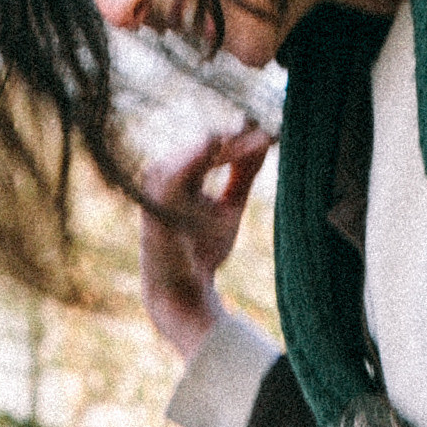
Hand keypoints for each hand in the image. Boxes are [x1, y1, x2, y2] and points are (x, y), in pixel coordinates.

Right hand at [138, 128, 272, 366]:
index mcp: (177, 171)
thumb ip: (242, 176)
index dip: (242, 140)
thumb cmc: (202, 252)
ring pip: (198, 154)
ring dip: (229, 147)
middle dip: (239, 140)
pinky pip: (178, 170)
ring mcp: (156, 182)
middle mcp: (163, 171)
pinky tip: (215, 142)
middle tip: (270, 136)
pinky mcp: (155, 198)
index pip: (214, 148)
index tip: (272, 133)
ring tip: (260, 141)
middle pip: (208, 146)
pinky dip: (198, 155)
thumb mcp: (228, 209)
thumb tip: (264, 140)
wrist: (180, 292)